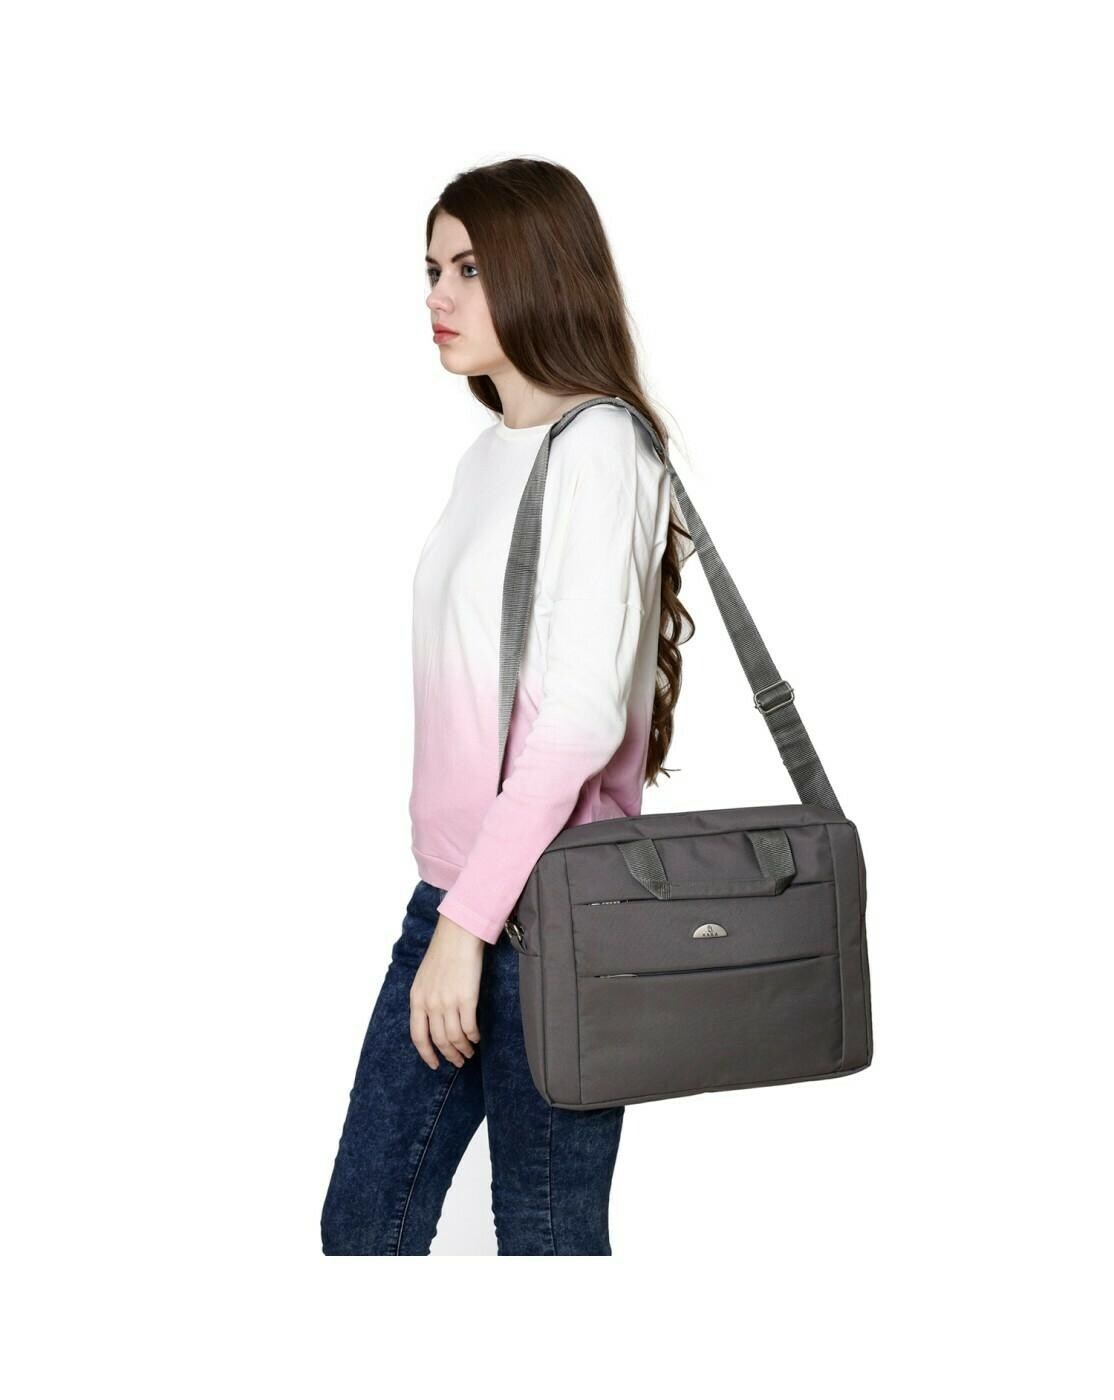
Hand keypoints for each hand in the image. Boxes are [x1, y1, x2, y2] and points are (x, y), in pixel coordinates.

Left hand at [409, 914, 484, 1069]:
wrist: (458, 935)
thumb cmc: (443, 952)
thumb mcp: (424, 978)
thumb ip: (425, 999)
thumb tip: (433, 1019)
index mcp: (417, 999)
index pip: (418, 1036)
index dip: (426, 1054)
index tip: (434, 1064)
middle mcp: (430, 1004)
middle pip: (438, 1041)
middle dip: (449, 1055)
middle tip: (458, 1061)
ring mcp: (448, 1002)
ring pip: (454, 1038)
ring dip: (463, 1049)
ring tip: (469, 1052)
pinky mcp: (467, 999)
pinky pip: (469, 1027)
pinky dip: (474, 1037)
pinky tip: (477, 1037)